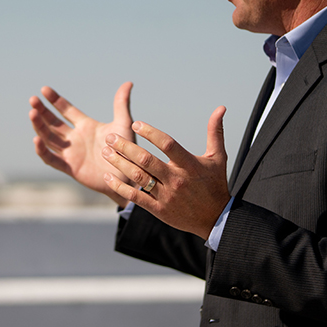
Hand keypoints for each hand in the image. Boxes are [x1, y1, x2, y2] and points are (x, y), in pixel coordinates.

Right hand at [29, 82, 134, 206]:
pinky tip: (36, 140)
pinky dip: (42, 150)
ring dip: (39, 127)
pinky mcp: (70, 167)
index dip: (55, 100)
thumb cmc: (128, 151)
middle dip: (42, 111)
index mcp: (86, 126)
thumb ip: (121, 104)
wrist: (129, 177)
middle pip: (53, 123)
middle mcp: (75, 138)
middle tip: (33, 100)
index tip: (44, 89)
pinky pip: (52, 159)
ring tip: (32, 113)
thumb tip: (128, 82)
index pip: (66, 110)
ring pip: (49, 138)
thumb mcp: (123, 124)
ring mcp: (71, 153)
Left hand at [101, 106, 230, 238]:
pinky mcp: (159, 210)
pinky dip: (120, 186)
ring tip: (105, 152)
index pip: (167, 144)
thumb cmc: (215, 184)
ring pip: (138, 177)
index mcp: (189, 164)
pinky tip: (108, 176)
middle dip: (125, 146)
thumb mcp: (218, 157)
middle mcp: (176, 179)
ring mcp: (166, 195)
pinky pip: (135, 197)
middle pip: (146, 160)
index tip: (135, 123)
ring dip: (119, 163)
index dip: (150, 133)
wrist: (216, 218)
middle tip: (109, 137)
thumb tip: (220, 108)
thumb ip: (215, 132)